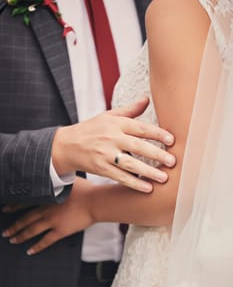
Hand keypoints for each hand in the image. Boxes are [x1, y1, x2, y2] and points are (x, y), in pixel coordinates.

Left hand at [2, 177, 94, 254]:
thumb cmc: (85, 189)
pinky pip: (45, 241)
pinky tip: (30, 251)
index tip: (5, 209)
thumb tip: (54, 177)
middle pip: (25, 219)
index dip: (14, 206)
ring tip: (13, 241)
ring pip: (32, 230)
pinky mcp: (61, 231)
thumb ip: (58, 181)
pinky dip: (36, 247)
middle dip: (14, 226)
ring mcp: (52, 221)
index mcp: (47, 197)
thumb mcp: (69, 180)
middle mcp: (46, 209)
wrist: (95, 201)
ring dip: (20, 236)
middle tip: (6, 232)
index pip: (26, 202)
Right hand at [52, 97, 175, 192]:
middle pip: (137, 146)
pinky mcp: (101, 168)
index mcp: (116, 123)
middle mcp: (111, 138)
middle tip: (173, 161)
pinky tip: (147, 188)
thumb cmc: (92, 129)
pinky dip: (134, 183)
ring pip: (130, 164)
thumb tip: (147, 99)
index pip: (140, 128)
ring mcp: (105, 154)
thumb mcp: (108, 116)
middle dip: (157, 154)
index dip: (158, 133)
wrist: (67, 145)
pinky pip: (120, 176)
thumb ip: (129, 110)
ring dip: (148, 171)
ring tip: (164, 177)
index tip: (172, 140)